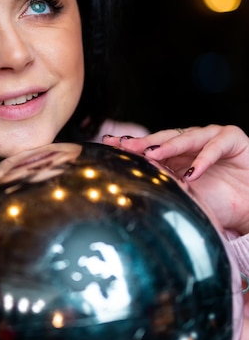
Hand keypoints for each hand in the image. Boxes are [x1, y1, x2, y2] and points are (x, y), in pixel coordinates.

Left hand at [103, 125, 248, 234]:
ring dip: (169, 146)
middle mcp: (190, 141)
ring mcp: (211, 137)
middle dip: (143, 143)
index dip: (130, 145)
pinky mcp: (232, 138)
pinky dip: (204, 159)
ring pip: (186, 138)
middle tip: (125, 146)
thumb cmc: (219, 203)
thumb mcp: (185, 194)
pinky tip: (192, 172)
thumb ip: (164, 184)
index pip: (149, 146)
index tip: (107, 144)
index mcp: (175, 153)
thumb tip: (130, 183)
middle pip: (163, 139)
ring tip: (152, 155)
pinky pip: (215, 146)